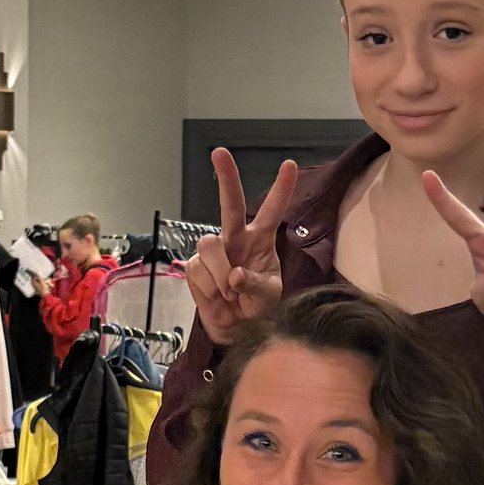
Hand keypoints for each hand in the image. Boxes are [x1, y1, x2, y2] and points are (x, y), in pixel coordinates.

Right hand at [182, 149, 297, 346]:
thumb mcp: (268, 297)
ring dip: (221, 273)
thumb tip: (235, 275)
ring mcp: (213, 252)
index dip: (281, 189)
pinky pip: (198, 271)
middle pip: (230, 204)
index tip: (290, 164)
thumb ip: (255, 284)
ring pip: (210, 245)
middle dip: (226, 177)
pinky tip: (217, 297)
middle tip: (220, 152)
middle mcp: (235, 239)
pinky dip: (210, 289)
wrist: (236, 331)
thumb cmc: (257, 308)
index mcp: (260, 241)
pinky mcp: (193, 268)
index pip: (272, 211)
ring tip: (230, 294)